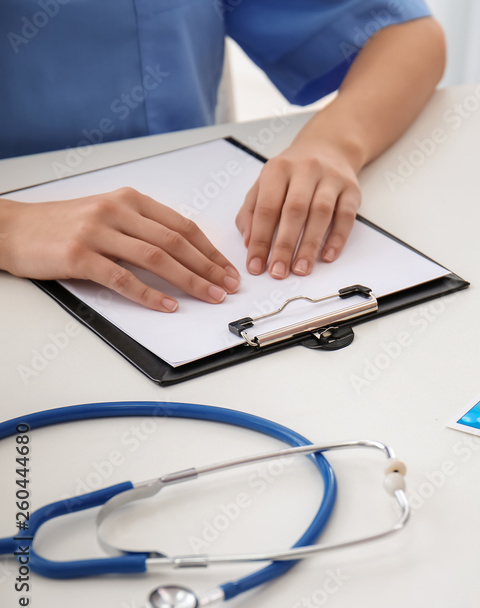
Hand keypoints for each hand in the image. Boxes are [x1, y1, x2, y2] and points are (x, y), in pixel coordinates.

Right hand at [0, 188, 238, 311]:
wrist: (12, 228)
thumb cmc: (62, 225)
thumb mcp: (109, 215)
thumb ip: (143, 228)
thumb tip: (187, 253)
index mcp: (131, 200)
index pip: (183, 226)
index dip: (210, 250)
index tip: (228, 269)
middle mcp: (117, 210)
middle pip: (176, 242)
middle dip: (208, 267)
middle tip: (228, 286)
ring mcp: (98, 232)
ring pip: (156, 258)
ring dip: (189, 281)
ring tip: (209, 296)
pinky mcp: (80, 255)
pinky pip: (123, 278)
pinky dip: (150, 294)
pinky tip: (169, 305)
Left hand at [235, 135, 361, 279]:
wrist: (329, 147)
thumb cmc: (294, 171)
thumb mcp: (266, 182)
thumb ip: (252, 210)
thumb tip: (248, 242)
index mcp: (278, 169)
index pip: (266, 207)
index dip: (259, 239)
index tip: (256, 264)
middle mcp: (305, 170)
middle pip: (294, 211)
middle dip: (284, 245)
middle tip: (278, 271)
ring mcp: (331, 179)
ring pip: (321, 214)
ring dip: (310, 245)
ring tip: (301, 269)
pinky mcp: (351, 190)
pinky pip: (346, 216)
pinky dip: (337, 238)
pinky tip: (327, 256)